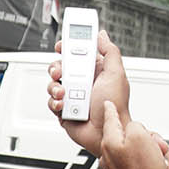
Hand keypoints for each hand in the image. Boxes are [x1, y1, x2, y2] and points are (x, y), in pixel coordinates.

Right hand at [46, 30, 129, 155]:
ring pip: (53, 84)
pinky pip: (51, 101)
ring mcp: (72, 96)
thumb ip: (110, 52)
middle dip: (56, 67)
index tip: (62, 45)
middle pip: (60, 66)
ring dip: (55, 87)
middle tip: (60, 71)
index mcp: (94, 70)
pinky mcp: (64, 109)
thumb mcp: (116, 74)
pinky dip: (55, 102)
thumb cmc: (115, 106)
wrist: (106, 133)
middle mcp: (82, 82)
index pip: (78, 52)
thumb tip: (102, 35)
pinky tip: (64, 105)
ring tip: (65, 93)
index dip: (68, 47)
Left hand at [98, 101, 168, 168]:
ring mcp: (114, 167)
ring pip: (133, 149)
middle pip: (126, 134)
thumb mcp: (141, 135)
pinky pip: (135, 162)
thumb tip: (132, 130)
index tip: (107, 103)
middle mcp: (107, 154)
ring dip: (148, 150)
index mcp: (109, 141)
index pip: (109, 117)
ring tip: (157, 159)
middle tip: (155, 144)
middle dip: (144, 137)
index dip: (111, 108)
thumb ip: (134, 125)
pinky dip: (147, 163)